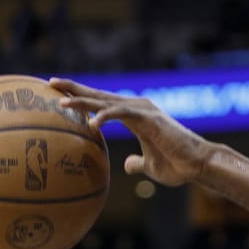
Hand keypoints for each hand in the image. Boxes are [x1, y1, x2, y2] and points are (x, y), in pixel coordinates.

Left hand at [49, 79, 215, 187]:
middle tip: (49, 82)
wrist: (198, 166)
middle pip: (99, 94)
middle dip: (74, 88)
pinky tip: (91, 123)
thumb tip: (126, 165)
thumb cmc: (178, 166)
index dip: (81, 97)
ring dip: (83, 101)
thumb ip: (136, 163)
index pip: (102, 102)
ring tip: (61, 101)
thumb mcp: (150, 166)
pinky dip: (106, 116)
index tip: (58, 93)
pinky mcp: (150, 119)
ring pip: (107, 101)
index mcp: (134, 116)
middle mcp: (137, 108)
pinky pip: (123, 114)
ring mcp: (143, 111)